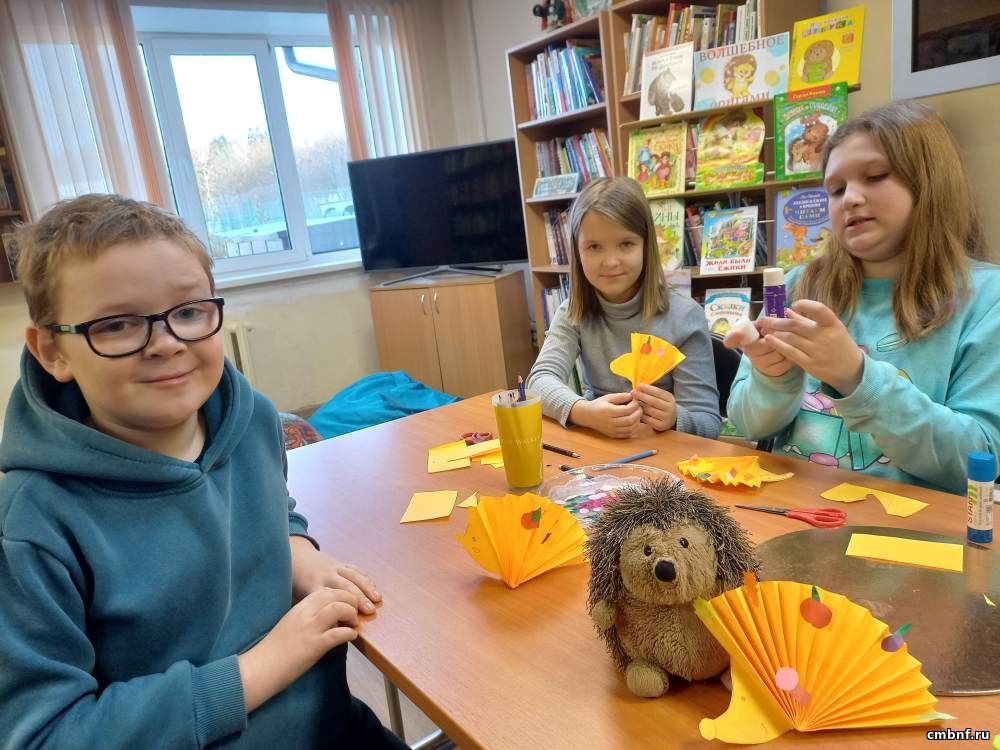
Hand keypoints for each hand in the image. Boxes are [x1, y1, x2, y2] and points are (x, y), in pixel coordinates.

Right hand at [238, 587, 358, 711]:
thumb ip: (307, 618)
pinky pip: (338, 633)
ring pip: (338, 609)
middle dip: (350, 600)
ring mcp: (310, 629)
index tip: (345, 604)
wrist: (260, 668)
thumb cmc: (274, 650)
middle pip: (335, 595)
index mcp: (299, 608)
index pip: (325, 591)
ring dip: (351, 614)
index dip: (340, 595)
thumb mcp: (291, 625)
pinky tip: (352, 636)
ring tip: (353, 623)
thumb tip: (327, 618)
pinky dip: (349, 633)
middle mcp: (305, 614)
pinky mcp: (314, 645)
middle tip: (355, 612)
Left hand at [290, 536, 380, 613]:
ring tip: (377, 598)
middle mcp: (325, 576)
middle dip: (358, 598)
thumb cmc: (294, 583)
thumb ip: (311, 609)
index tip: (351, 622)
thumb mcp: (295, 597)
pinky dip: (365, 577)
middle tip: (370, 611)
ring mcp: (333, 568)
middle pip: (344, 587)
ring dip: (366, 587)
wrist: (294, 556)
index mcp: (312, 586)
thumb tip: (326, 626)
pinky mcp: (339, 563)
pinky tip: (373, 586)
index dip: (340, 610)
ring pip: (352, 576)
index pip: (328, 599)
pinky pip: (354, 569)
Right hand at [570, 392, 642, 438]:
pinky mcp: (614, 435)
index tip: (636, 400)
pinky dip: (634, 429)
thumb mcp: (608, 397)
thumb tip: (633, 395)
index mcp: (609, 411)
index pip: (627, 410)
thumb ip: (621, 396)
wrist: (588, 416)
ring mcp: (612, 430)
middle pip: (630, 420)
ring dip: (638, 421)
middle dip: (638, 413)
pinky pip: (628, 434)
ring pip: (630, 428)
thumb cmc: (599, 405)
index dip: (635, 405)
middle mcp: (610, 422)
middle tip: (639, 407)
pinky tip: (634, 422)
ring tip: (637, 414)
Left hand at [632, 384, 676, 430]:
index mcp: (670, 399)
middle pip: (653, 401)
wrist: (671, 420)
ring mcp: (666, 418)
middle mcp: (670, 408)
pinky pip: (647, 419)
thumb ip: (652, 392)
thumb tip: (639, 387)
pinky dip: (641, 414)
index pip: (658, 392)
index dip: (648, 389)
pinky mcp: (660, 425)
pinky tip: (637, 411)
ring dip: (640, 405)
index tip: (639, 386)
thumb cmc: (661, 405)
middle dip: (642, 396)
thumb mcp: (661, 397)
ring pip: (649, 410)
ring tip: (633, 401)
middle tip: (633, 392)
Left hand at [758, 299, 863, 394]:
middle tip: (765, 319)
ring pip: (791, 338)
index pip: (820, 309)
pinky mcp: (810, 364)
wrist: (850, 370)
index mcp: (833, 324)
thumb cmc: (839, 345)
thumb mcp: (830, 330)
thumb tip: (788, 310)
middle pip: (797, 326)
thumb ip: (808, 320)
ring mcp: (817, 351)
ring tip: (766, 329)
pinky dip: (778, 345)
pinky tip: (769, 339)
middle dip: (778, 321)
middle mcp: (825, 336)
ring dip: (775, 332)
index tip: (794, 304)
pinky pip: (790, 352)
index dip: (806, 304)